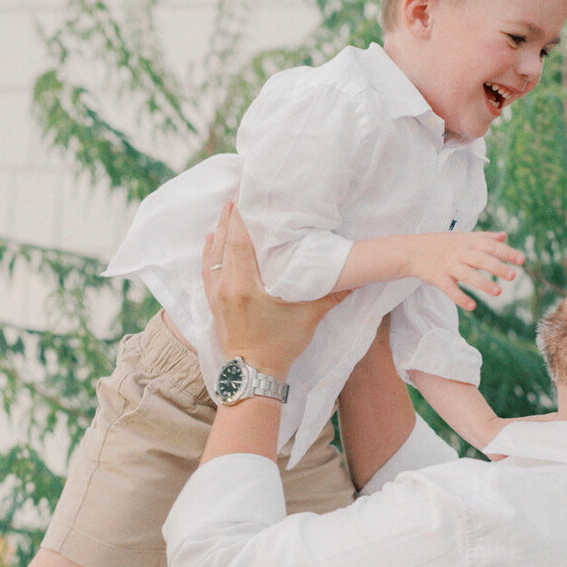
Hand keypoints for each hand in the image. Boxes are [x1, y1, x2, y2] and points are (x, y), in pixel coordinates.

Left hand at [204, 203, 347, 378]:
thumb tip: (359, 276)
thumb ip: (332, 293)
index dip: (243, 215)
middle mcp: (225, 285)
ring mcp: (215, 294)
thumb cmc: (280, 345)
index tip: (248, 193)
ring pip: (213, 253)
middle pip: (224, 241)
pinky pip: (206, 269)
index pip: (240, 240)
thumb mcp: (308, 317)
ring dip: (220, 230)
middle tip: (240, 192)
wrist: (253, 374)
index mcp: (244, 284)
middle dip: (232, 216)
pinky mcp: (212, 302)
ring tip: (228, 208)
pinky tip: (212, 238)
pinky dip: (210, 251)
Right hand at [407, 231, 523, 309]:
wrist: (410, 250)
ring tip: (498, 292)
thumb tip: (504, 236)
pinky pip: (450, 289)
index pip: (490, 245)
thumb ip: (484, 237)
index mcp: (468, 242)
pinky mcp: (437, 278)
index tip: (522, 260)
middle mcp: (459, 252)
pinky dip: (460, 297)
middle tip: (513, 276)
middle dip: (497, 267)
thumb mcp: (462, 237)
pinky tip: (472, 306)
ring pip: (467, 275)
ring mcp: (448, 265)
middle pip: (481, 259)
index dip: (506, 252)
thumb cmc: (440, 243)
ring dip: (483, 283)